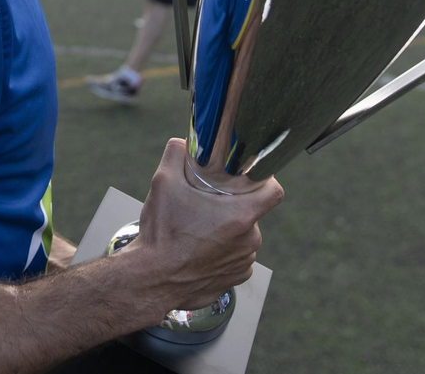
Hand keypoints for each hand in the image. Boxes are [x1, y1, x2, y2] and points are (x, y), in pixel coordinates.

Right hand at [127, 138, 283, 312]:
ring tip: (197, 230)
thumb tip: (181, 144)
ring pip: (242, 236)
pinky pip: (235, 258)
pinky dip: (222, 253)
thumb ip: (175, 155)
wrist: (151, 280)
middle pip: (250, 212)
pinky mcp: (235, 279)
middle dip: (232, 206)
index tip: (250, 177)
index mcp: (240, 216)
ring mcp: (243, 262)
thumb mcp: (163, 183)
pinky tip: (199, 251)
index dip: (265, 180)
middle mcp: (249, 241)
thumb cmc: (162, 236)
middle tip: (206, 204)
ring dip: (226, 231)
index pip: (274, 192)